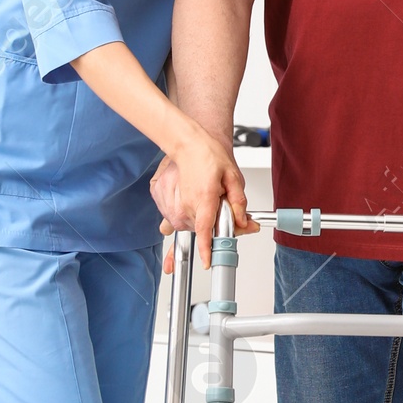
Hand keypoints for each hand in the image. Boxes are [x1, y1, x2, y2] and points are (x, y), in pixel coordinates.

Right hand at [156, 127, 255, 266]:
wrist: (187, 140)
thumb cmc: (208, 154)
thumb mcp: (233, 177)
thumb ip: (239, 203)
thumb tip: (244, 221)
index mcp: (203, 199)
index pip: (204, 232)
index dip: (207, 250)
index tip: (207, 262)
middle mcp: (183, 204)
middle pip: (197, 228)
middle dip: (207, 222)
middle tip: (214, 203)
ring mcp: (168, 203)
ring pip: (183, 222)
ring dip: (192, 215)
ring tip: (198, 194)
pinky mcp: (158, 198)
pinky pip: (170, 214)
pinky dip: (179, 208)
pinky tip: (186, 193)